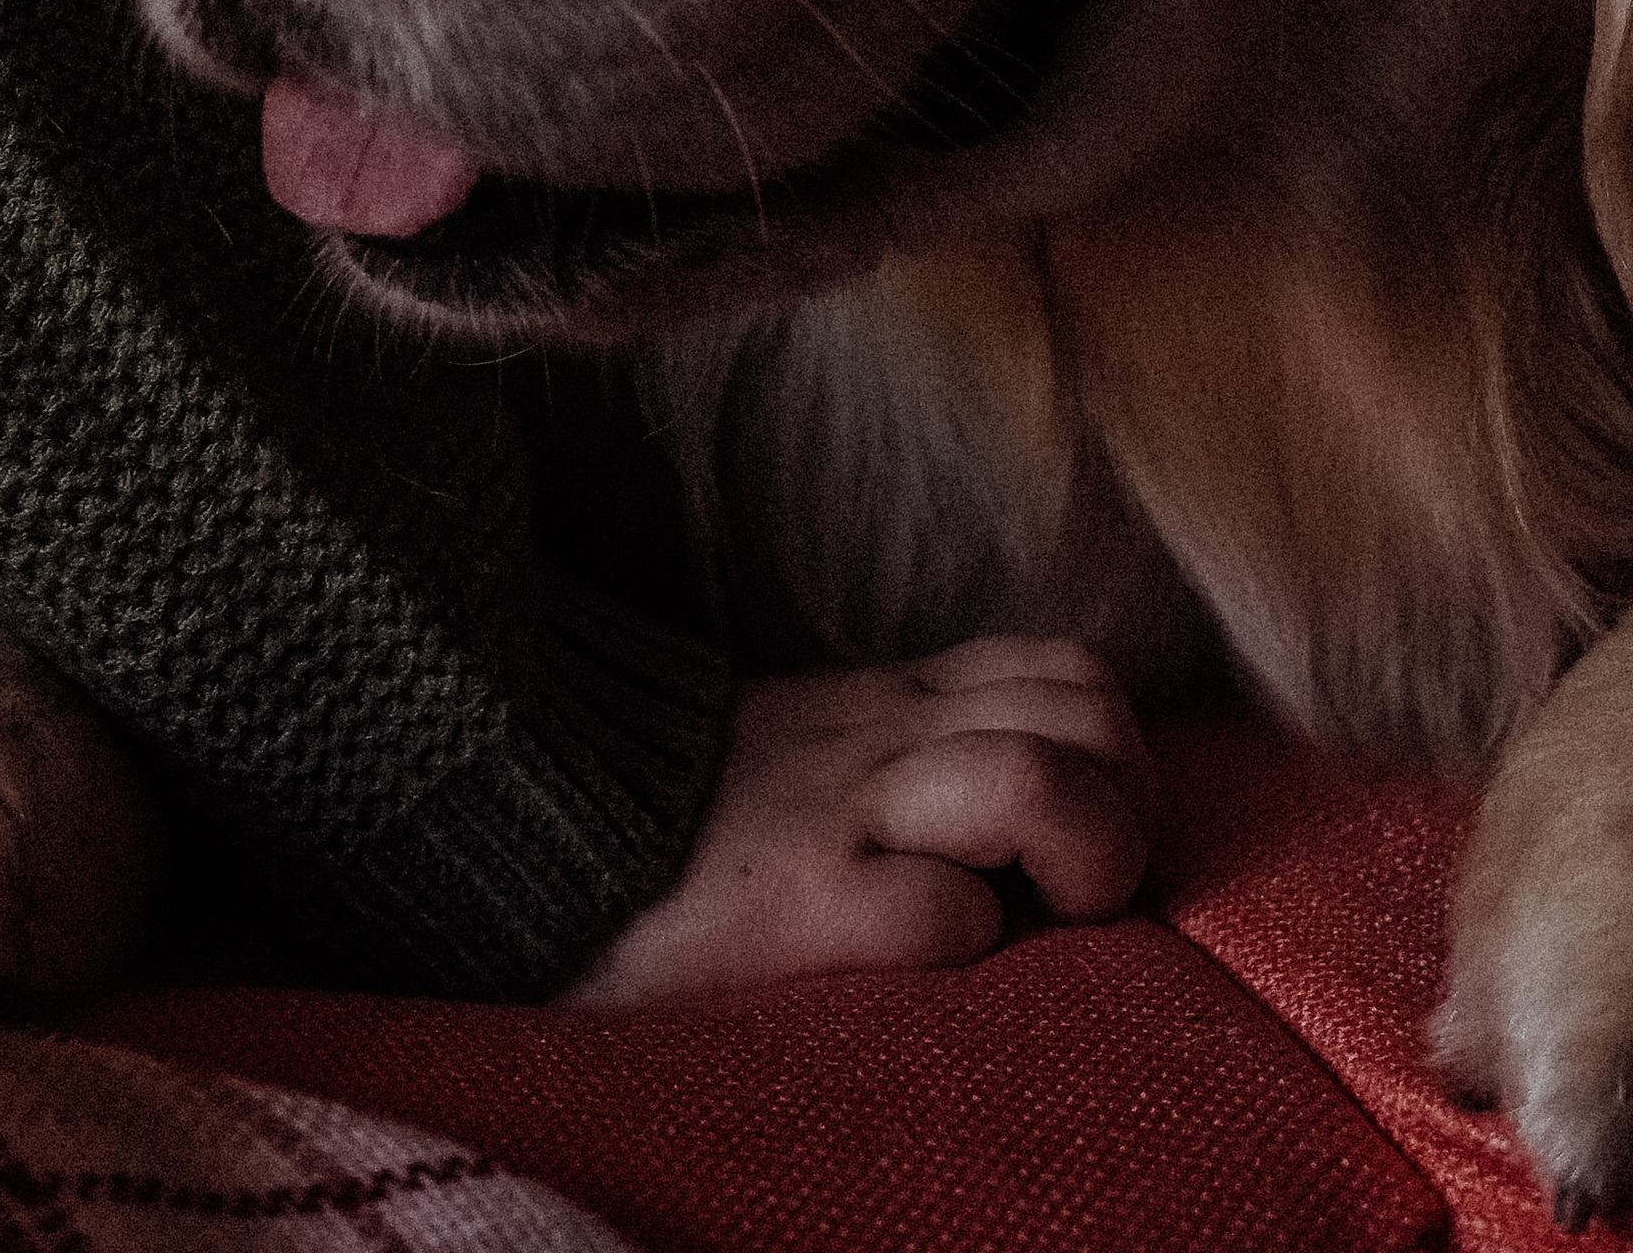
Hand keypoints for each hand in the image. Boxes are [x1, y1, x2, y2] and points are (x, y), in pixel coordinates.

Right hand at [564, 635, 1156, 1005]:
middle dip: (1123, 811)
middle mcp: (880, 739)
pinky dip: (964, 945)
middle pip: (1092, 712)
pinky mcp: (794, 903)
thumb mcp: (797, 753)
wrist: (509, 838)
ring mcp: (840, 813)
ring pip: (1043, 782)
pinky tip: (917, 961)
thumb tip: (1006, 823)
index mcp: (885, 702)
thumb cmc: (665, 830)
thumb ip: (896, 751)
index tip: (1069, 844)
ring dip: (1077, 860)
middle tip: (1064, 895)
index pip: (1066, 670)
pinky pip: (943, 913)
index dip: (1112, 755)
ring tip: (1023, 920)